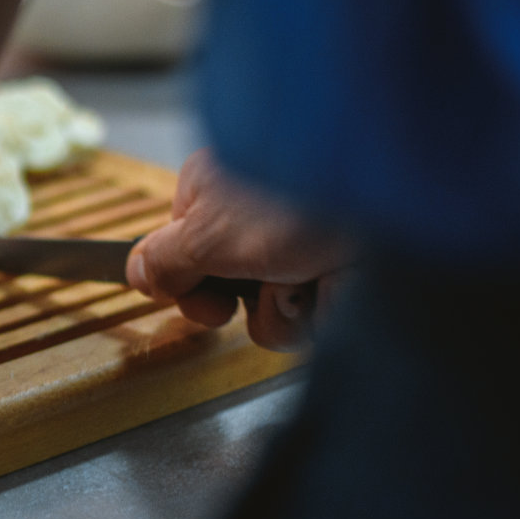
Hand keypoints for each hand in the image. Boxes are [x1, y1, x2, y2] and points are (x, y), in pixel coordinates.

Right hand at [125, 148, 352, 350]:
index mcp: (218, 191)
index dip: (182, 276)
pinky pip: (302, 327)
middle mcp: (258, 224)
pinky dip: (311, 314)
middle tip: (238, 289)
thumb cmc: (290, 201)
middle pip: (219, 288)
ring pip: (261, 314)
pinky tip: (328, 285)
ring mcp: (298, 256)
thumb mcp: (204, 232)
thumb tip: (131, 272)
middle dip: (230, 297)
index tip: (188, 289)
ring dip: (276, 307)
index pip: (182, 248)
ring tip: (301, 275)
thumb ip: (161, 259)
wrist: (388, 209)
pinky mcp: (333, 286)